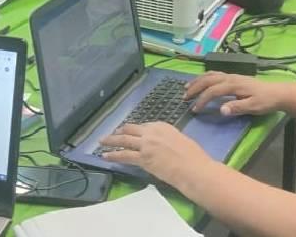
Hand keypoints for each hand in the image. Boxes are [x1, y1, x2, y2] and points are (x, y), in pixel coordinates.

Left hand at [98, 122, 212, 186]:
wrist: (193, 169)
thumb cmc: (193, 157)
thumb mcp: (180, 140)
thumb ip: (167, 139)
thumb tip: (162, 145)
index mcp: (162, 126)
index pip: (143, 126)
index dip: (134, 130)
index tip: (128, 132)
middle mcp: (152, 132)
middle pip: (130, 130)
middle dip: (119, 132)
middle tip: (111, 134)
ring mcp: (146, 144)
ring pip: (123, 140)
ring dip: (111, 141)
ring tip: (101, 142)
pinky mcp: (143, 158)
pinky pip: (124, 155)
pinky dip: (113, 155)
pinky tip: (105, 156)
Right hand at [184, 71, 289, 116]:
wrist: (277, 93)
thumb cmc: (265, 101)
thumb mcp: (253, 107)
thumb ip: (237, 108)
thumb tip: (221, 110)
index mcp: (234, 85)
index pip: (213, 91)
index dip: (202, 100)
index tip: (195, 110)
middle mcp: (230, 78)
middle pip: (208, 80)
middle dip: (195, 88)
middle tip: (184, 97)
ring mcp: (231, 76)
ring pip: (210, 75)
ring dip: (197, 81)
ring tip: (186, 88)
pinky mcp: (233, 77)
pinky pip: (215, 74)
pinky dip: (204, 77)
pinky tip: (201, 81)